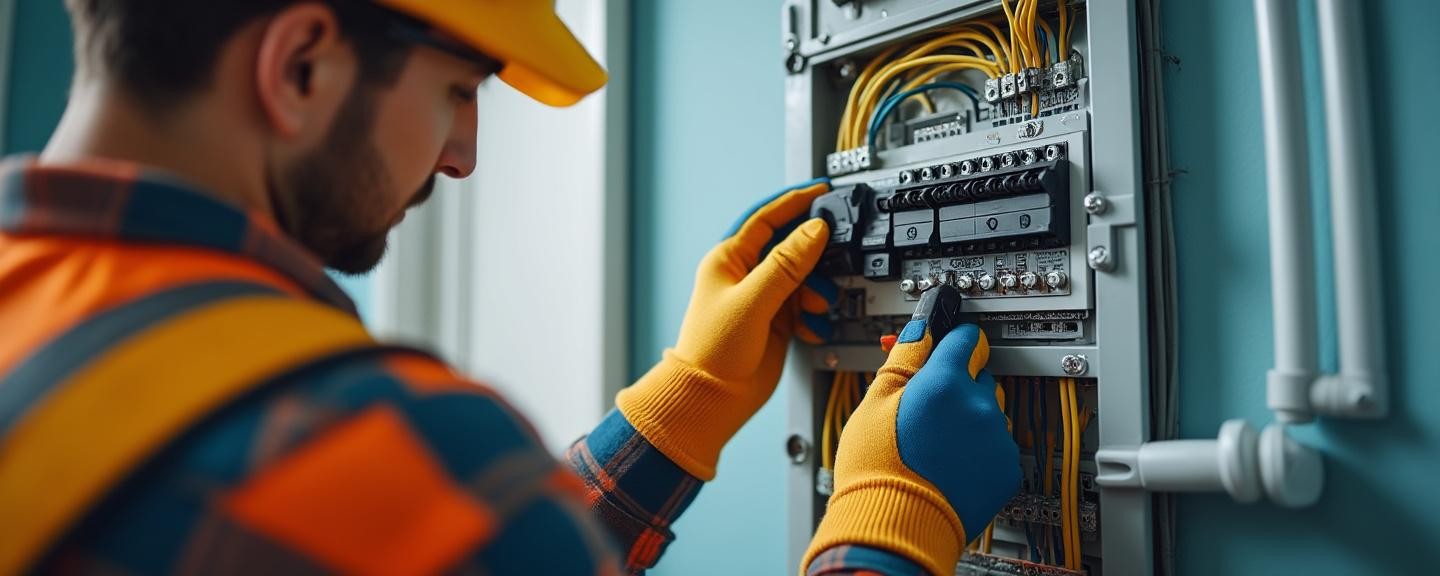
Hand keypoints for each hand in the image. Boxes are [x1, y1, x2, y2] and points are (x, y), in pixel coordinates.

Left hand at [618, 180, 833, 479]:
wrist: (712, 401)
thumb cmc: (713, 350)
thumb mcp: (753, 300)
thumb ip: (786, 264)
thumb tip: (815, 231)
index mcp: (728, 260)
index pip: (767, 218)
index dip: (795, 202)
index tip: (823, 192)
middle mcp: (746, 276)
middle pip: (792, 248)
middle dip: (815, 257)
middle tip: (836, 259)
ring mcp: (763, 300)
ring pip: (804, 279)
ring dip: (817, 291)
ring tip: (816, 307)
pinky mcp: (777, 323)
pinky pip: (806, 308)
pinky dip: (814, 317)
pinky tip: (810, 329)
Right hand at [803, 323, 1019, 575]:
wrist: (894, 528)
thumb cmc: (877, 471)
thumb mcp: (874, 403)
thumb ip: (903, 358)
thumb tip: (920, 329)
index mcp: (945, 382)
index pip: (964, 337)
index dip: (949, 339)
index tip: (943, 344)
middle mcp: (979, 406)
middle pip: (977, 374)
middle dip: (955, 383)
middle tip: (925, 405)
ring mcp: (997, 439)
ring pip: (988, 411)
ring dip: (968, 416)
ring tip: (935, 440)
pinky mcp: (1007, 469)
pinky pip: (997, 444)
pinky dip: (979, 449)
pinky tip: (950, 461)